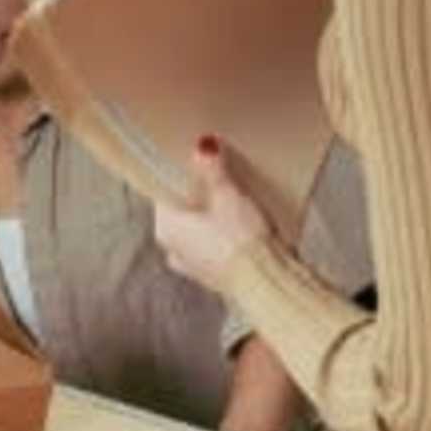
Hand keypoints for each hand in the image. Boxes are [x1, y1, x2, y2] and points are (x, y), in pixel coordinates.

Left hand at [150, 137, 275, 290]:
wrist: (266, 283)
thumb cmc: (241, 242)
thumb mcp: (227, 196)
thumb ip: (211, 170)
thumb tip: (203, 148)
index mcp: (166, 227)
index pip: (164, 190)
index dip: (181, 173)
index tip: (195, 160)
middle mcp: (172, 248)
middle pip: (181, 210)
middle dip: (199, 193)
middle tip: (218, 176)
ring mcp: (192, 264)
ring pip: (196, 229)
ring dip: (211, 215)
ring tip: (234, 200)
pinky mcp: (212, 274)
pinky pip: (211, 246)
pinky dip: (221, 235)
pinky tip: (240, 226)